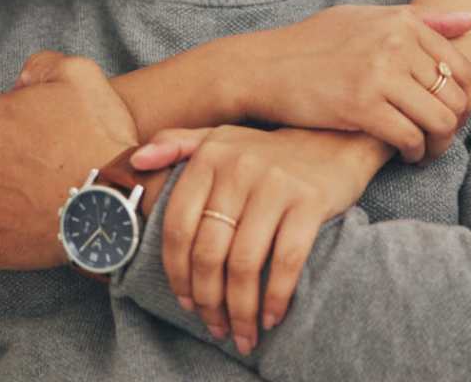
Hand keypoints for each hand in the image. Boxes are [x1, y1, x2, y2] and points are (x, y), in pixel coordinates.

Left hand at [132, 125, 387, 355]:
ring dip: (240, 309)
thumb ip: (176, 144)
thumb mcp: (220, 138)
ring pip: (245, 263)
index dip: (177, 272)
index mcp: (209, 157)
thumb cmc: (267, 151)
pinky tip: (271, 316)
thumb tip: (136, 162)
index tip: (184, 302)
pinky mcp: (309, 201)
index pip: (178, 226)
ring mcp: (274, 185)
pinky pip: (287, 260)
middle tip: (213, 326)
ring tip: (241, 333)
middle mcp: (237, 168)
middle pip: (209, 251)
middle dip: (207, 299)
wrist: (333, 140)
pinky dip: (276, 296)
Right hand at [234, 5, 470, 161]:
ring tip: (424, 150)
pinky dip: (414, 153)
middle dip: (454, 125)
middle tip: (439, 138)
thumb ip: (420, 19)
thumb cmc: (313, 44)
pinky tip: (404, 155)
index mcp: (400, 21)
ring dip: (439, 144)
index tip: (449, 113)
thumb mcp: (365, 18)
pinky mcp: (362, 106)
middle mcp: (395, 43)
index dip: (463, 98)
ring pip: (439, 120)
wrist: (263, 67)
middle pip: (454, 96)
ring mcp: (379, 74)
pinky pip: (410, 137)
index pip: (460, 66)